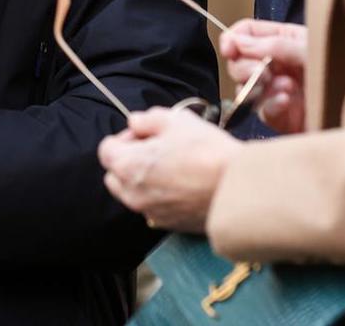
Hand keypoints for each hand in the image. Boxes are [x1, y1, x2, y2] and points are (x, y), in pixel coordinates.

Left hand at [97, 108, 240, 231]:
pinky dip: (159, 197)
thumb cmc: (206, 150)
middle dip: (128, 161)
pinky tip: (183, 185)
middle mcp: (133, 194)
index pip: (106, 150)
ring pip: (132, 194)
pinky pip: (153, 208)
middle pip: (114, 175)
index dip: (124, 137)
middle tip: (156, 150)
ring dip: (142, 180)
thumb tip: (135, 123)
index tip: (145, 134)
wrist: (237, 188)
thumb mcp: (175, 120)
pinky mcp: (169, 225)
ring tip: (171, 167)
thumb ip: (147, 119)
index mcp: (128, 166)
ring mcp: (150, 213)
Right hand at [220, 19, 307, 133]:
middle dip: (245, 66)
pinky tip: (286, 101)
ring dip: (259, 86)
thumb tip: (237, 42)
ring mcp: (275, 90)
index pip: (246, 33)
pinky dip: (271, 104)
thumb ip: (273, 45)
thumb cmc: (342, 71)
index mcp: (282, 39)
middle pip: (238, 61)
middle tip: (262, 71)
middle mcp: (275, 63)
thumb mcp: (309, 50)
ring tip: (284, 86)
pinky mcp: (279, 115)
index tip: (230, 49)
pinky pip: (261, 109)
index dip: (233, 39)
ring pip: (244, 87)